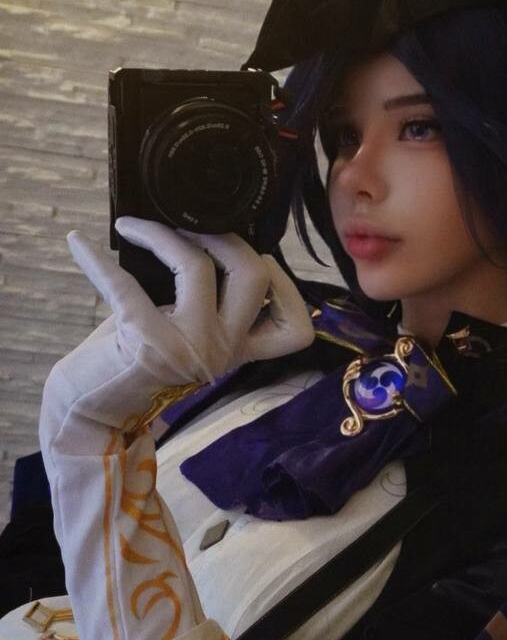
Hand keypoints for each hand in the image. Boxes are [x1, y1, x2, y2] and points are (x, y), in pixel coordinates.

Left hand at [77, 216, 313, 383]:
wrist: (94, 413)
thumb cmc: (137, 366)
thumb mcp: (186, 338)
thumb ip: (207, 304)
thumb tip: (203, 236)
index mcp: (238, 351)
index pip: (295, 329)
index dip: (287, 286)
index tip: (259, 258)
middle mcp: (222, 350)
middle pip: (253, 275)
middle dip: (225, 236)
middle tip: (190, 226)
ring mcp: (189, 347)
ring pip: (198, 268)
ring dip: (163, 235)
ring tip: (136, 227)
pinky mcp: (146, 342)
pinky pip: (125, 285)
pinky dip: (97, 260)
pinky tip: (78, 243)